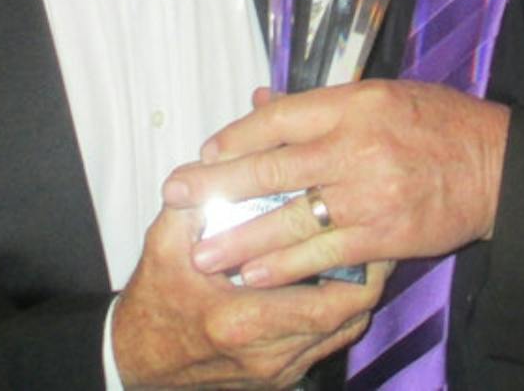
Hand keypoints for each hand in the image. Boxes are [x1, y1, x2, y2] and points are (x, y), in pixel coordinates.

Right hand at [111, 203, 384, 388]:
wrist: (139, 357)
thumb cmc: (156, 296)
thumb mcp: (164, 241)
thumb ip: (196, 200)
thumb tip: (224, 155)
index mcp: (238, 319)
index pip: (323, 300)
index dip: (356, 266)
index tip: (371, 227)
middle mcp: (264, 353)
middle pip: (345, 320)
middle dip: (370, 277)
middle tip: (384, 237)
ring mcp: (274, 371)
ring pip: (341, 334)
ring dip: (358, 293)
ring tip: (373, 252)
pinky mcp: (278, 377)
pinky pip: (325, 344)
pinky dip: (340, 313)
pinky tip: (342, 279)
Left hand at [162, 79, 509, 288]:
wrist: (494, 165)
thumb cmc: (436, 122)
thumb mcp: (379, 96)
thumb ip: (321, 105)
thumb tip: (262, 103)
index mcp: (353, 103)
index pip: (279, 118)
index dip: (237, 136)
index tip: (207, 151)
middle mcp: (355, 145)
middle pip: (272, 167)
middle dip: (218, 184)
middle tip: (176, 196)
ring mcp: (368, 193)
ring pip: (290, 217)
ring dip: (241, 237)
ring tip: (202, 252)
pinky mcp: (382, 235)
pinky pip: (323, 254)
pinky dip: (285, 266)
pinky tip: (254, 274)